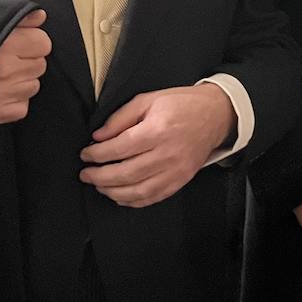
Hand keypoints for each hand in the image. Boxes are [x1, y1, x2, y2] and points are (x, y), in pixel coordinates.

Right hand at [0, 10, 49, 124]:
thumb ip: (15, 15)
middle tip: (4, 59)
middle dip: (26, 60)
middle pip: (40, 65)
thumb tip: (40, 17)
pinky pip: (22, 107)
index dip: (31, 40)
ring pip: (33, 86)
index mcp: (2, 44)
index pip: (43, 43)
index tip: (17, 42)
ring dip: (20, 80)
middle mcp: (3, 71)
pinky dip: (13, 100)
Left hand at [79, 84, 234, 206]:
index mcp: (158, 130)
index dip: (97, 154)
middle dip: (100, 176)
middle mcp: (167, 153)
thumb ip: (120, 118)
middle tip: (86, 174)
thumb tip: (98, 137)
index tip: (86, 154)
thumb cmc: (181, 105)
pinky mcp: (181, 180)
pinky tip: (120, 196)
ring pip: (138, 191)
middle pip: (125, 173)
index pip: (119, 148)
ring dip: (113, 192)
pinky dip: (133, 201)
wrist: (215, 115)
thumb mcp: (148, 100)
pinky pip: (154, 197)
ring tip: (99, 186)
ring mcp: (176, 170)